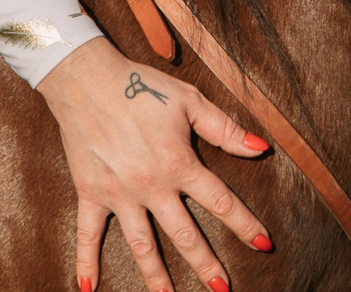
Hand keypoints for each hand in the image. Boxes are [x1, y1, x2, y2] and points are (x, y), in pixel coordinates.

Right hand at [37, 37, 274, 291]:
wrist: (87, 79)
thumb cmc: (142, 85)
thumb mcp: (190, 102)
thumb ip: (225, 129)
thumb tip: (262, 147)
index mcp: (179, 164)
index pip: (220, 201)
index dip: (244, 224)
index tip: (264, 244)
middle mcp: (151, 186)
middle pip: (184, 234)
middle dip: (205, 264)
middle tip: (222, 288)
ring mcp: (119, 194)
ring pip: (142, 244)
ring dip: (156, 276)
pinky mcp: (90, 193)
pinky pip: (87, 234)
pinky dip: (86, 261)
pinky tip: (89, 288)